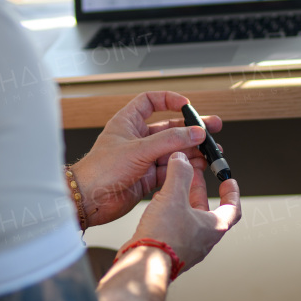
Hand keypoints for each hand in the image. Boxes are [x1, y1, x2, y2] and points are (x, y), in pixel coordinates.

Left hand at [70, 91, 222, 227]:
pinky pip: (171, 169)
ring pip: (173, 150)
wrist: (89, 200)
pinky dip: (185, 168)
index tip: (187, 105)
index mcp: (128, 123)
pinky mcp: (147, 177)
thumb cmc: (100, 171)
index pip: (150, 102)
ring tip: (210, 151)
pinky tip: (198, 167)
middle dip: (191, 128)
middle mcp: (137, 139)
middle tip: (211, 128)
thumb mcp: (138, 149)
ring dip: (192, 150)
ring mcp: (143, 159)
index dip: (169, 100)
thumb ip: (169, 140)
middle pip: (169, 128)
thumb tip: (194, 132)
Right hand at [129, 152, 240, 272]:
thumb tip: (182, 159)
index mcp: (214, 227)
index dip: (232, 193)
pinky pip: (175, 227)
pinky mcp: (171, 250)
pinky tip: (159, 205)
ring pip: (189, 218)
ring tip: (173, 186)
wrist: (144, 264)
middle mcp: (204, 239)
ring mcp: (188, 247)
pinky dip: (171, 212)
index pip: (233, 208)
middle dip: (199, 190)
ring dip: (183, 200)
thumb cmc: (164, 237)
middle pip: (207, 210)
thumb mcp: (174, 196)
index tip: (228, 181)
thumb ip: (179, 173)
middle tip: (193, 174)